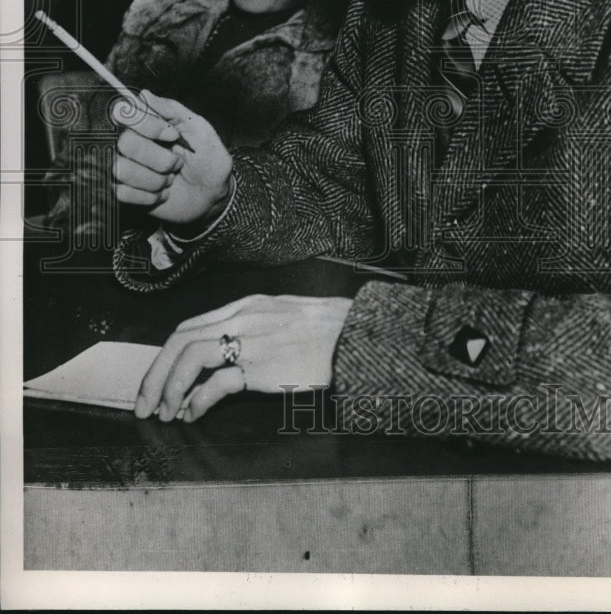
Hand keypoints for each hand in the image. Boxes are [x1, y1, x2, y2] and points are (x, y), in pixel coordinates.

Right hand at [112, 90, 232, 225]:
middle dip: (160, 159)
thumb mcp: (200, 129)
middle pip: (125, 143)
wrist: (211, 195)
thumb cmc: (207, 159)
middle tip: (177, 163)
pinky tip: (162, 194)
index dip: (151, 126)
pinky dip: (149, 196)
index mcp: (147, 124)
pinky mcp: (123, 192)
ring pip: (122, 170)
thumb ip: (173, 110)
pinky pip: (123, 193)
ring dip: (155, 180)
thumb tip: (145, 94)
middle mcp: (132, 143)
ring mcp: (125, 167)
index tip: (174, 136)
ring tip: (170, 179)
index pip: (127, 113)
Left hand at [135, 294, 352, 421]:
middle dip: (155, 374)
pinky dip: (197, 401)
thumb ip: (255, 325)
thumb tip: (229, 350)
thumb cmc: (328, 327)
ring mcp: (251, 341)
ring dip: (169, 388)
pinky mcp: (262, 367)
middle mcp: (242, 318)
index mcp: (245, 306)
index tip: (156, 378)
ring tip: (166, 413)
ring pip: (189, 358)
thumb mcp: (284, 313)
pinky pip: (216, 384)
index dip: (165, 355)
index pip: (188, 326)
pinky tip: (194, 415)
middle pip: (179, 340)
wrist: (355, 334)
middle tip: (145, 403)